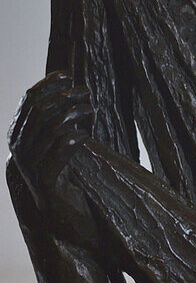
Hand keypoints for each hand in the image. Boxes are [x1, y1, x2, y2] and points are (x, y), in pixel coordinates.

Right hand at [8, 71, 92, 213]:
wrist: (57, 206)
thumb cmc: (60, 165)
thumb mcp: (53, 136)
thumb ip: (54, 114)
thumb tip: (70, 85)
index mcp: (17, 132)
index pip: (29, 98)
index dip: (49, 83)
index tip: (68, 75)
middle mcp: (18, 147)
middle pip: (41, 109)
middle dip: (66, 95)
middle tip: (87, 92)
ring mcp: (30, 164)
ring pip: (53, 126)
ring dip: (76, 113)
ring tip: (91, 110)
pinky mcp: (45, 179)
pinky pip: (62, 149)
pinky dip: (77, 137)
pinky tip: (86, 135)